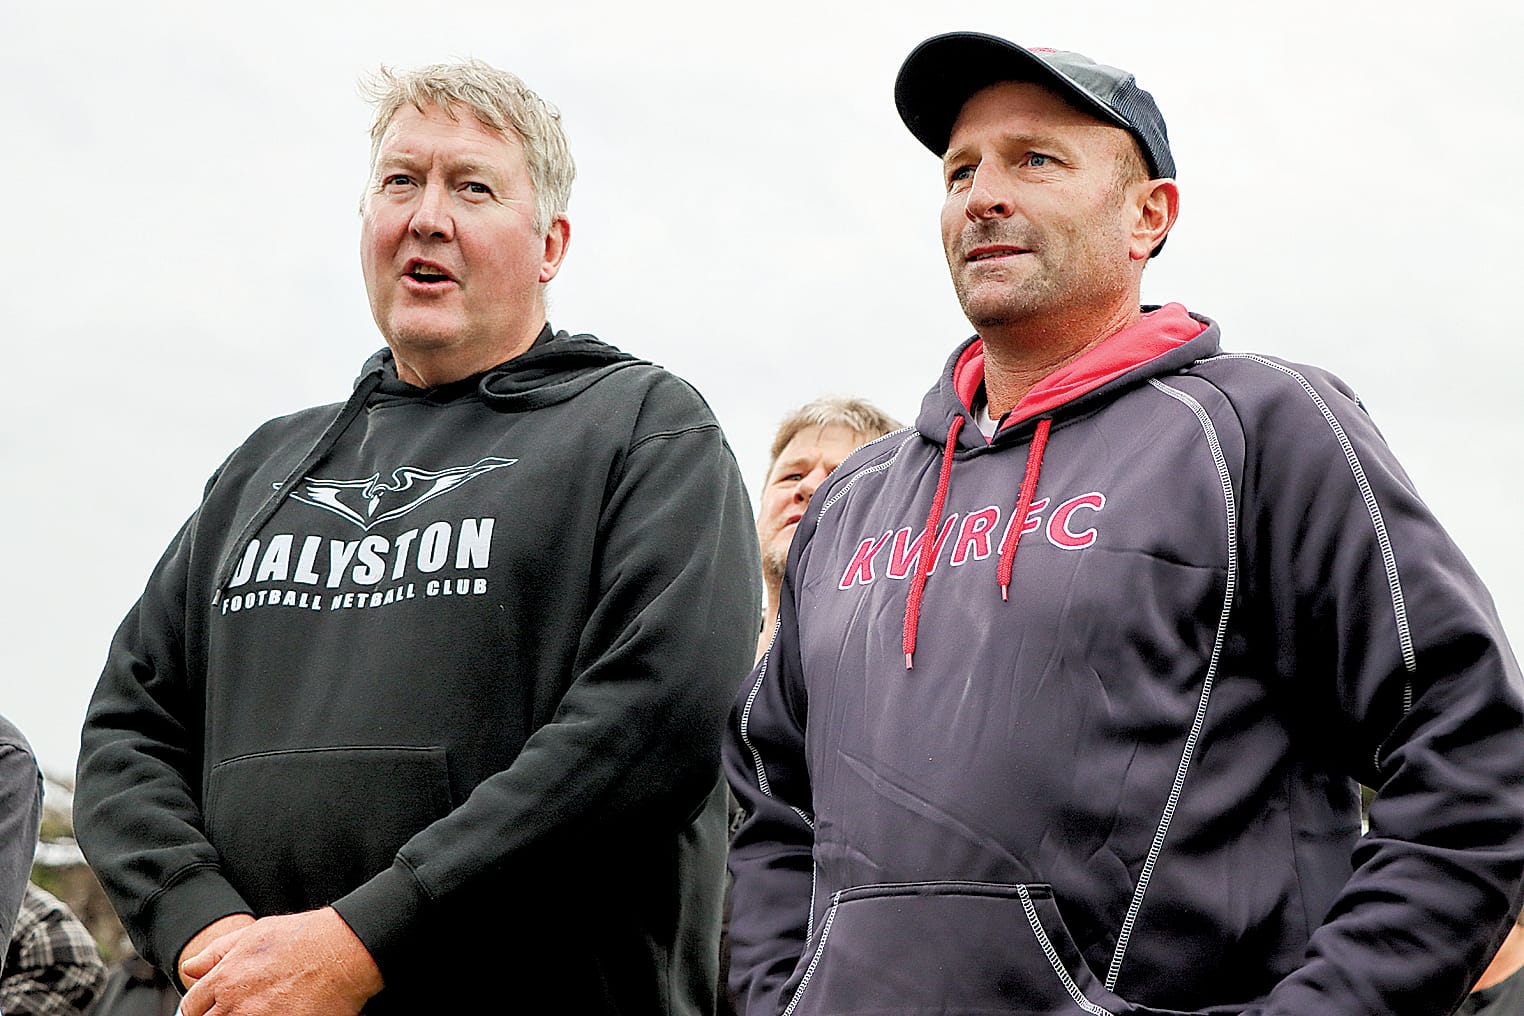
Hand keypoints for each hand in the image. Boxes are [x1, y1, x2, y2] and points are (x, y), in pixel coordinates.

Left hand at [179, 907, 382, 1015]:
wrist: (346, 951)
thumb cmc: (305, 938)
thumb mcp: (255, 933)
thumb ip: (217, 952)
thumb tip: (192, 967)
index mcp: (225, 979)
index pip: (192, 1007)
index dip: (201, 1008)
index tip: (213, 1007)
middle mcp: (237, 1005)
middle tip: (243, 1007)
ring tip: (261, 1010)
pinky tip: (279, 1014)